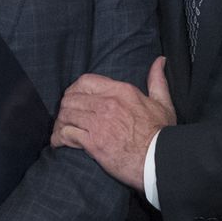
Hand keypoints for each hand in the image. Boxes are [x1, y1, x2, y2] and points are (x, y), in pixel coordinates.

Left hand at [51, 57, 175, 191]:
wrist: (158, 159)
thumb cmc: (161, 133)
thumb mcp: (162, 103)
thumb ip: (157, 80)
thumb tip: (159, 61)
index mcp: (120, 91)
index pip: (85, 81)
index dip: (75, 89)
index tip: (74, 98)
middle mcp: (107, 103)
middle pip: (71, 98)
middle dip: (65, 107)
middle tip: (65, 117)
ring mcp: (98, 122)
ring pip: (66, 114)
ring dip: (61, 122)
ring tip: (61, 130)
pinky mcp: (93, 142)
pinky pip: (66, 134)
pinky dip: (59, 138)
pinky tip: (58, 142)